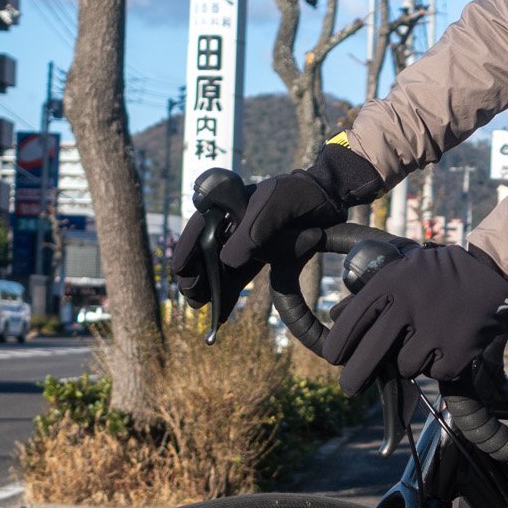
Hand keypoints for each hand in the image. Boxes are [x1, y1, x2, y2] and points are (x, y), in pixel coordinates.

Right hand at [171, 145, 381, 306]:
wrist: (328, 200)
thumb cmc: (298, 195)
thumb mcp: (275, 207)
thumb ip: (252, 232)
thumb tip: (227, 262)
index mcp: (228, 204)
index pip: (200, 226)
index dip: (187, 248)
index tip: (179, 269)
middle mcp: (232, 222)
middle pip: (205, 250)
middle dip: (195, 273)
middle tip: (192, 296)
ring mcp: (245, 239)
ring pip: (219, 266)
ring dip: (210, 287)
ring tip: (201, 307)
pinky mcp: (260, 254)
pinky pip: (239, 275)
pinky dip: (229, 292)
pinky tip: (220, 312)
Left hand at [321, 244, 507, 394]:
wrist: (494, 274)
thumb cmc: (440, 275)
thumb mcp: (403, 271)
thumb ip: (373, 295)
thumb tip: (335, 316)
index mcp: (391, 284)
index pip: (353, 321)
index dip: (338, 345)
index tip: (334, 359)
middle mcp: (408, 307)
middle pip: (370, 355)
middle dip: (356, 377)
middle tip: (349, 388)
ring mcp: (434, 331)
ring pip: (405, 367)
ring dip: (412, 362)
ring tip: (428, 341)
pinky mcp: (456, 352)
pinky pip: (435, 374)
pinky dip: (440, 366)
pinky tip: (450, 344)